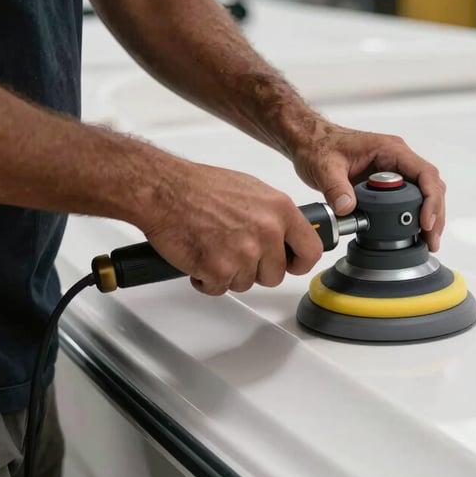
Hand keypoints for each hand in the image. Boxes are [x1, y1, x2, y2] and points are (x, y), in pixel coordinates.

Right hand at [140, 160, 322, 294]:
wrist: (164, 190)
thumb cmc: (201, 187)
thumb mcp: (253, 191)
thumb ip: (275, 216)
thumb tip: (288, 236)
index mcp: (280, 210)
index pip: (311, 250)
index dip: (300, 263)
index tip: (291, 264)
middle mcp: (267, 231)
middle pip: (275, 275)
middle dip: (256, 270)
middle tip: (236, 253)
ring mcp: (244, 252)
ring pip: (246, 283)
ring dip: (229, 274)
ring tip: (214, 248)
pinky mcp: (219, 269)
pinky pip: (220, 289)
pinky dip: (207, 280)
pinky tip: (201, 258)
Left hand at [291, 119, 446, 251]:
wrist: (310, 142)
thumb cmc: (319, 145)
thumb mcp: (325, 166)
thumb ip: (336, 187)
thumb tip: (348, 208)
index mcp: (390, 150)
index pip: (424, 173)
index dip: (430, 198)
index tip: (425, 221)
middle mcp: (398, 160)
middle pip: (431, 186)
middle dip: (435, 214)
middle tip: (431, 239)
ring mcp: (395, 172)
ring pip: (424, 194)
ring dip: (429, 217)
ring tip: (427, 242)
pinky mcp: (387, 185)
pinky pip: (409, 200)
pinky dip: (414, 217)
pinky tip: (414, 235)